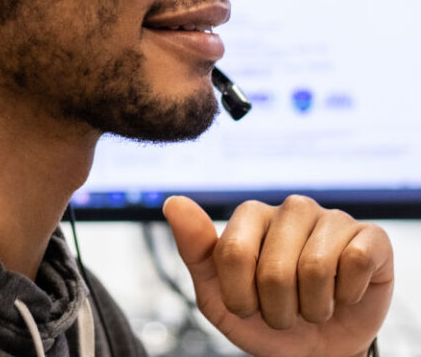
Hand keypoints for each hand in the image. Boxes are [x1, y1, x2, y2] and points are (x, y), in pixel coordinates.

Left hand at [163, 195, 392, 356]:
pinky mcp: (370, 236)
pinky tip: (345, 293)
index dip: (239, 296)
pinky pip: (355, 262)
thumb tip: (172, 202)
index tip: (247, 304)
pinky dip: (348, 295)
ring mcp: (331, 218)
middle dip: (278, 309)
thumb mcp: (217, 296)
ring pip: (315, 268)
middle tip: (286, 310)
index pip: (233, 254)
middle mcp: (291, 207)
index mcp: (250, 214)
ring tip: (314, 304)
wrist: (316, 352)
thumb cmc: (263, 318)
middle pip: (275, 268)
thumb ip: (194, 249)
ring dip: (313, 308)